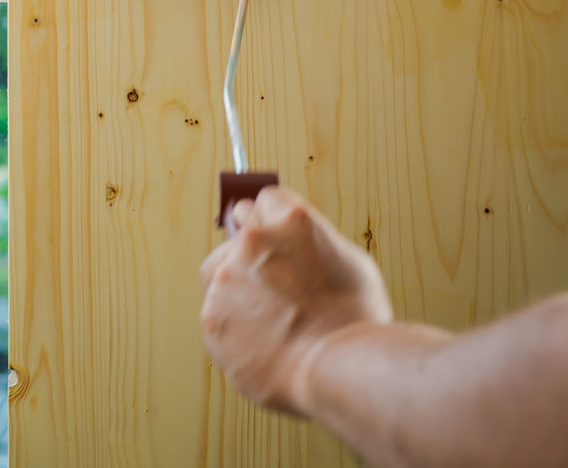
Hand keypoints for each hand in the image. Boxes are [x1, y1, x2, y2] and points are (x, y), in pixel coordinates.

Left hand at [199, 186, 392, 414]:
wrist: (337, 367)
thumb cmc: (354, 319)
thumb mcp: (349, 261)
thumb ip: (313, 245)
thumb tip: (298, 249)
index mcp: (292, 220)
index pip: (267, 200)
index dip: (270, 221)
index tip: (269, 235)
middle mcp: (253, 241)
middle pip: (238, 235)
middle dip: (250, 256)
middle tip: (270, 284)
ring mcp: (228, 278)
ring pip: (219, 274)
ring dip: (237, 290)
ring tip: (269, 320)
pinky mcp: (212, 315)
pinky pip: (216, 314)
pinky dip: (232, 326)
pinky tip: (260, 340)